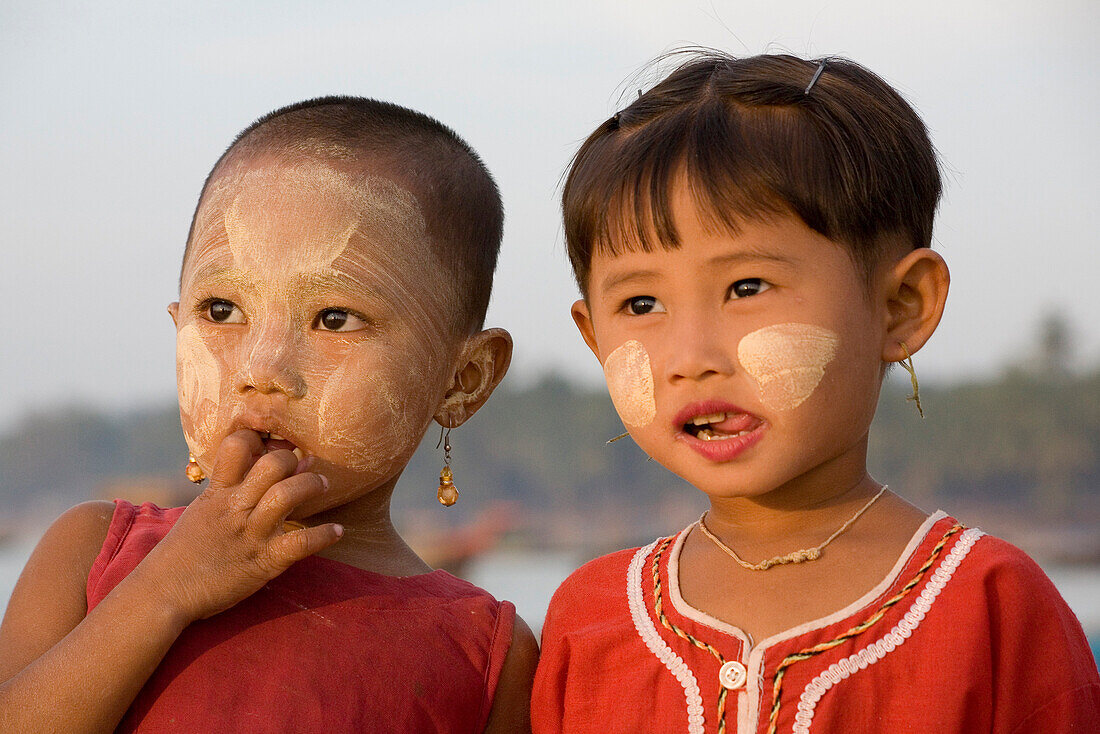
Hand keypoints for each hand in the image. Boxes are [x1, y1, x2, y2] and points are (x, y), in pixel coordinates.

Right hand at [140, 430, 341, 622]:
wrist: (162, 594)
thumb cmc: (183, 552)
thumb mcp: (201, 511)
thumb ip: (229, 491)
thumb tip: (260, 472)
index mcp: (217, 492)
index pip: (237, 445)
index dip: (258, 439)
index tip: (272, 444)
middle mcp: (235, 508)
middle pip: (271, 465)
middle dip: (292, 460)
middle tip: (307, 467)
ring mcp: (250, 534)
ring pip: (285, 495)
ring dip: (310, 486)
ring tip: (322, 487)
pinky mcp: (263, 562)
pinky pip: (300, 543)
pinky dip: (324, 535)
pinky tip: (337, 531)